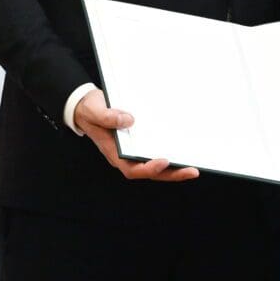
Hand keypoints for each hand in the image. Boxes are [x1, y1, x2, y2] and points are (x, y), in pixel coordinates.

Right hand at [73, 90, 198, 181]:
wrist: (86, 107)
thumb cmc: (90, 111)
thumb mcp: (94, 111)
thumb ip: (107, 117)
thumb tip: (129, 120)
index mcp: (113, 153)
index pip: (132, 169)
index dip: (148, 168)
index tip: (164, 162)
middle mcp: (125, 156)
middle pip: (149, 171)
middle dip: (171, 173)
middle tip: (191, 171)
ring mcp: (133, 150)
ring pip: (155, 164)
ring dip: (174, 168)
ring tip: (193, 168)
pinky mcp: (139, 142)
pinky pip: (154, 151)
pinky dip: (169, 154)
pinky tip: (182, 150)